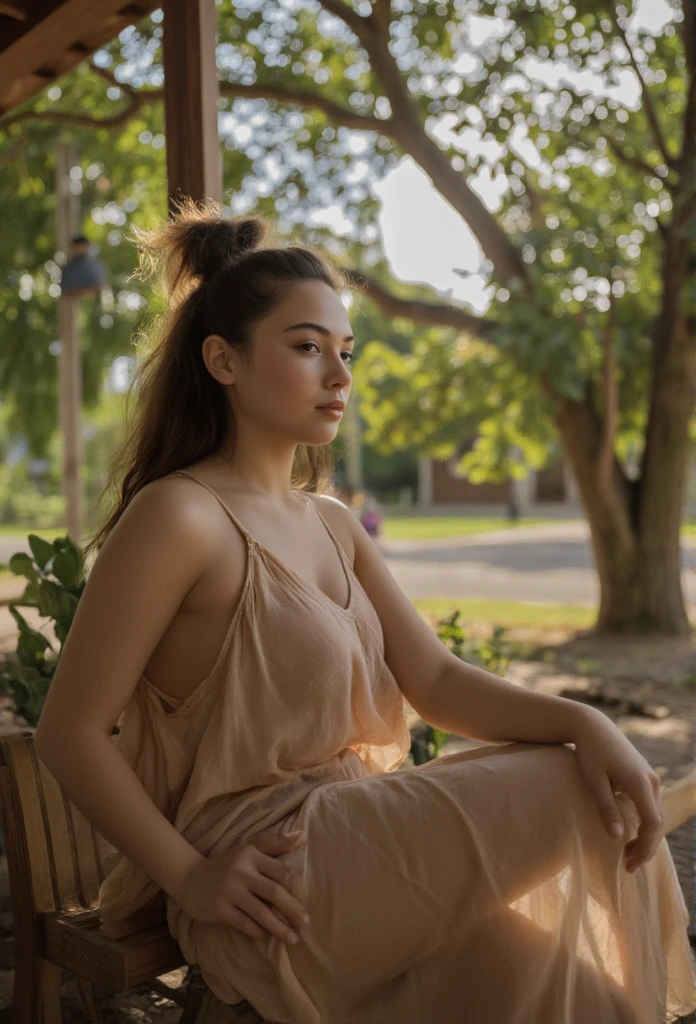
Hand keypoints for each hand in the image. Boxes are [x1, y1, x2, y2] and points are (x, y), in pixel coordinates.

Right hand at [176, 830, 309, 943]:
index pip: (281, 871)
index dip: (297, 889)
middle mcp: (241, 871)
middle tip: (306, 923)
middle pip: (274, 892)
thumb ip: (276, 843)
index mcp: (251, 855)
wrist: (190, 878)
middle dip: (293, 909)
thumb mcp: (249, 849)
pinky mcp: (219, 909)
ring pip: (261, 912)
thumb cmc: (227, 864)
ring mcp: (229, 891)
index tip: (308, 903)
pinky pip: (244, 923)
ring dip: (279, 927)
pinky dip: (258, 932)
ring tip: (293, 939)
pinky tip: (268, 937)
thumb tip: (304, 835)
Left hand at [570, 707, 664, 872]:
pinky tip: (631, 834)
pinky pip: (651, 805)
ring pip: (656, 814)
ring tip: (628, 855)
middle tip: (628, 866)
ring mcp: (651, 777)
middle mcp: (652, 780)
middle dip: (646, 846)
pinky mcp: (645, 776)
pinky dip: (645, 823)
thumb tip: (617, 838)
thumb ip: (606, 808)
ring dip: (646, 836)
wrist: (593, 725)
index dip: (645, 846)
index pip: (652, 823)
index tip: (630, 864)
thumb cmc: (589, 752)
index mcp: (640, 782)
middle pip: (657, 822)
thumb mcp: (593, 781)